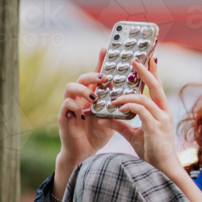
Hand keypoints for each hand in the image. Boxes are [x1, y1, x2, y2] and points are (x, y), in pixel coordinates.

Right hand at [56, 49, 116, 167]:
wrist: (85, 152)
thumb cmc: (98, 132)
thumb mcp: (113, 116)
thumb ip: (120, 104)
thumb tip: (138, 93)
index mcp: (93, 95)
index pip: (97, 75)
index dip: (100, 62)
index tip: (106, 49)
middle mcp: (81, 97)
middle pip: (83, 77)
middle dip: (93, 74)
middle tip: (105, 77)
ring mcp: (71, 106)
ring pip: (71, 87)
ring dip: (84, 89)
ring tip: (95, 97)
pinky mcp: (64, 117)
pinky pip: (66, 105)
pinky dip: (75, 106)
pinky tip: (84, 113)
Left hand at [108, 56, 181, 177]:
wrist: (161, 169)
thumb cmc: (152, 153)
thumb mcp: (134, 136)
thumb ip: (121, 124)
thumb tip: (105, 117)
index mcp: (161, 112)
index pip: (157, 88)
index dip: (153, 72)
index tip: (148, 58)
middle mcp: (164, 112)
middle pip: (155, 86)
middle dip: (145, 71)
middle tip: (134, 60)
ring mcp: (161, 119)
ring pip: (143, 98)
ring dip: (126, 96)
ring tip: (113, 98)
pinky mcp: (155, 127)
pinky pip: (140, 110)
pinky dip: (128, 106)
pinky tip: (117, 107)